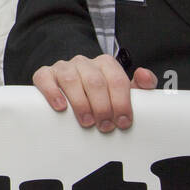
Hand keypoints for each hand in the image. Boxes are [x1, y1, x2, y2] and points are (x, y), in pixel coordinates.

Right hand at [32, 53, 156, 130]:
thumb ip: (141, 86)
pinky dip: (53, 93)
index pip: (117, 79)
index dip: (121, 102)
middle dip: (102, 107)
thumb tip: (144, 75)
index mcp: (106, 64)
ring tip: (87, 122)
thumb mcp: (123, 93)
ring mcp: (63, 67)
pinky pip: (45, 78)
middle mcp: (84, 62)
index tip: (122, 122)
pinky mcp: (45, 74)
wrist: (72, 92)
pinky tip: (61, 107)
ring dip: (81, 103)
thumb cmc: (102, 96)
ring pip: (71, 79)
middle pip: (95, 81)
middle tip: (105, 126)